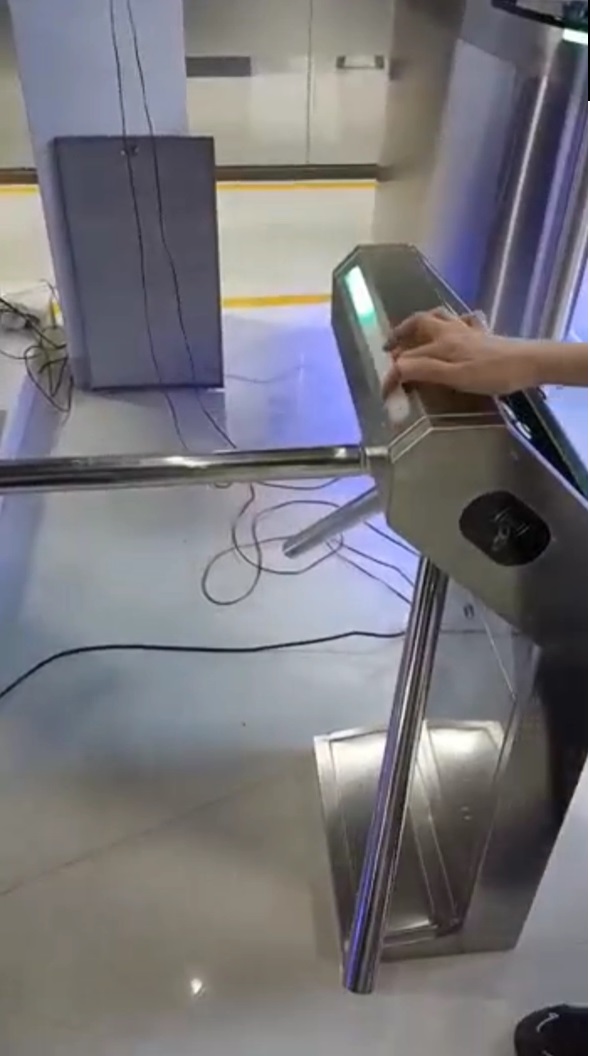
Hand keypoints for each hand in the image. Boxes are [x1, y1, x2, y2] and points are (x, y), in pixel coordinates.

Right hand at [382, 309, 532, 397]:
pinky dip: (454, 321)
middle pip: (419, 323)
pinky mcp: (483, 334)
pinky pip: (465, 320)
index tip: (384, 392)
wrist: (529, 363)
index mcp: (440, 343)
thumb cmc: (492, 373)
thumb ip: (424, 370)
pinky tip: (456, 327)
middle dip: (400, 333)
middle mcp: (450, 332)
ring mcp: (467, 330)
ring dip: (422, 322)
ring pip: (439, 316)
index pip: (407, 359)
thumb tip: (396, 367)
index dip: (392, 375)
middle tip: (389, 348)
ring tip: (414, 333)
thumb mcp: (455, 376)